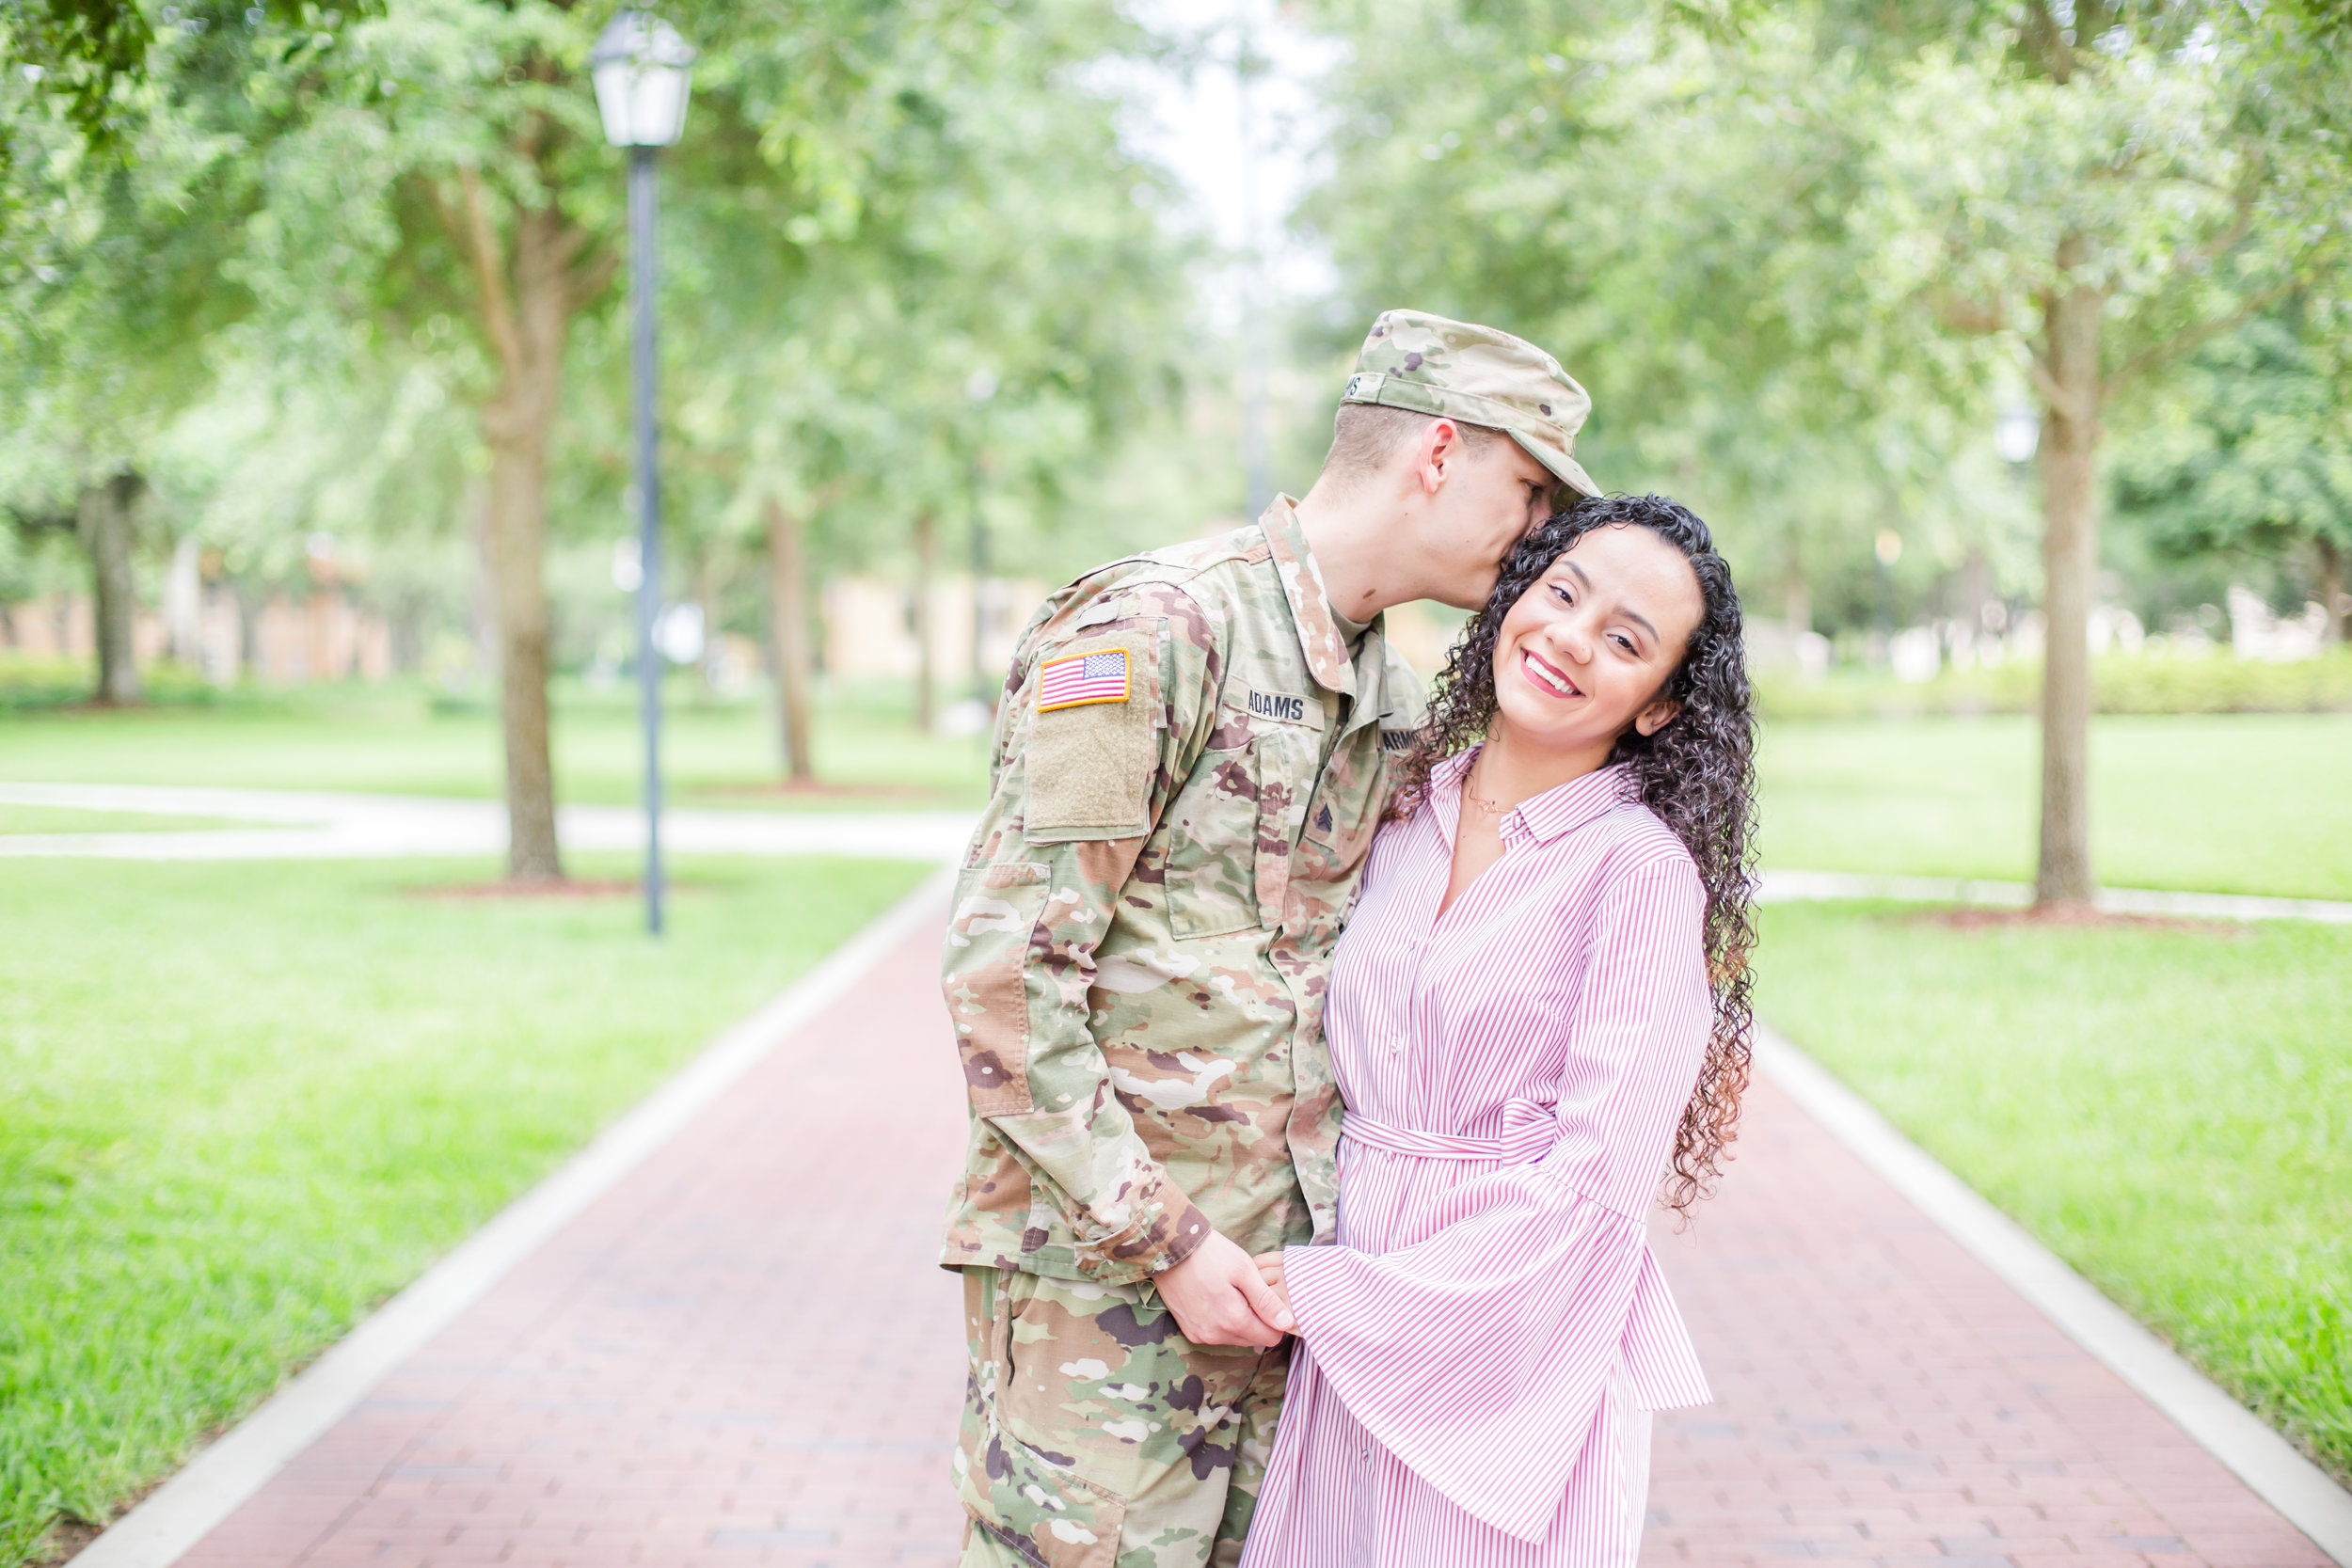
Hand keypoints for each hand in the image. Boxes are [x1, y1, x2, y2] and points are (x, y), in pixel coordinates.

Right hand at [1154, 1230, 1292, 1346]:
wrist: (1169, 1248)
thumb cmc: (1211, 1254)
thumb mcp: (1244, 1270)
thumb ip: (1266, 1301)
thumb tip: (1288, 1324)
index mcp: (1233, 1320)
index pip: (1270, 1337)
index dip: (1275, 1319)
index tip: (1268, 1299)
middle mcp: (1215, 1335)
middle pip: (1253, 1339)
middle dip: (1257, 1320)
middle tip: (1248, 1292)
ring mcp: (1200, 1335)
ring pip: (1235, 1337)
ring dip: (1239, 1320)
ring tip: (1230, 1292)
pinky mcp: (1189, 1331)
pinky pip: (1216, 1334)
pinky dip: (1221, 1321)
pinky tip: (1216, 1298)